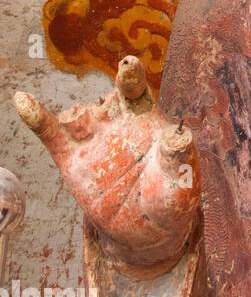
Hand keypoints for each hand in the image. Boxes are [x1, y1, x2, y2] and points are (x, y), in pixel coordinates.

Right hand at [14, 56, 199, 275]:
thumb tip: (180, 136)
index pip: (138, 92)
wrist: (148, 230)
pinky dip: (37, 119)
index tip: (129, 65)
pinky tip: (23, 100)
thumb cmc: (169, 197)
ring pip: (80, 117)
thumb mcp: (179, 181)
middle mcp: (117, 122)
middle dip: (118, 85)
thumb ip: (178, 157)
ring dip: (78, 114)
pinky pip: (52, 136)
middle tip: (127, 70)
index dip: (133, 76)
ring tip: (76, 121)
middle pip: (109, 99)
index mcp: (145, 119)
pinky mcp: (73, 163)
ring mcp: (94, 141)